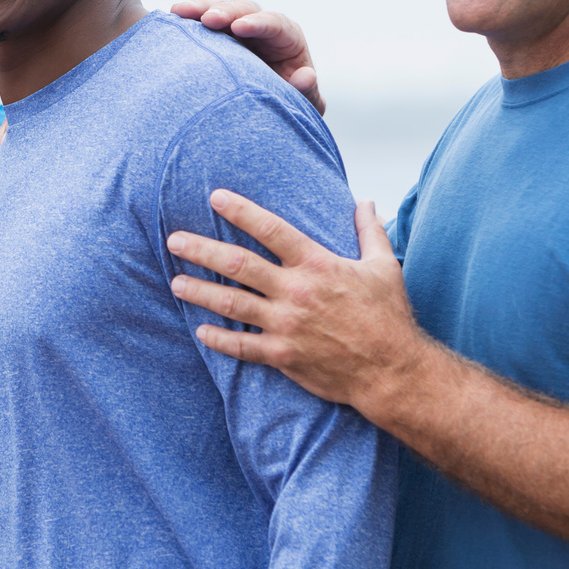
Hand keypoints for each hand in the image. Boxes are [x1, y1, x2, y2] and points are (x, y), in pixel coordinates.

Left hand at [167, 192, 425, 409]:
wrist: (394, 370)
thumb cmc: (389, 316)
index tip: (215, 197)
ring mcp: (287, 325)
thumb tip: (365, 202)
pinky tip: (200, 330)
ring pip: (232, 304)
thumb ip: (370, 232)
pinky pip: (243, 347)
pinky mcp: (284, 356)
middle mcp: (296, 292)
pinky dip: (219, 339)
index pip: (271, 230)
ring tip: (176, 283)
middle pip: (238, 264)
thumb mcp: (384, 267)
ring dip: (200, 291)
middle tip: (174, 241)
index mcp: (317, 265)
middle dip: (202, 250)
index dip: (241, 211)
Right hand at [169, 0, 322, 114]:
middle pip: (242, 9)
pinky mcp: (211, 37)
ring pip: (215, 10)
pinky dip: (184, 21)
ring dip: (198, 10)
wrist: (262, 112)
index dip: (257, 23)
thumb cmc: (287, 103)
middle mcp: (258, 26)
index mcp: (285, 37)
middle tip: (207, 19)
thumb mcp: (302, 102)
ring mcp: (231, 30)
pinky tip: (168, 19)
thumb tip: (305, 76)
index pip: (274, 24)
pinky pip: (197, 23)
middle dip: (224, 11)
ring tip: (178, 12)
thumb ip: (306, 92)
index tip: (240, 28)